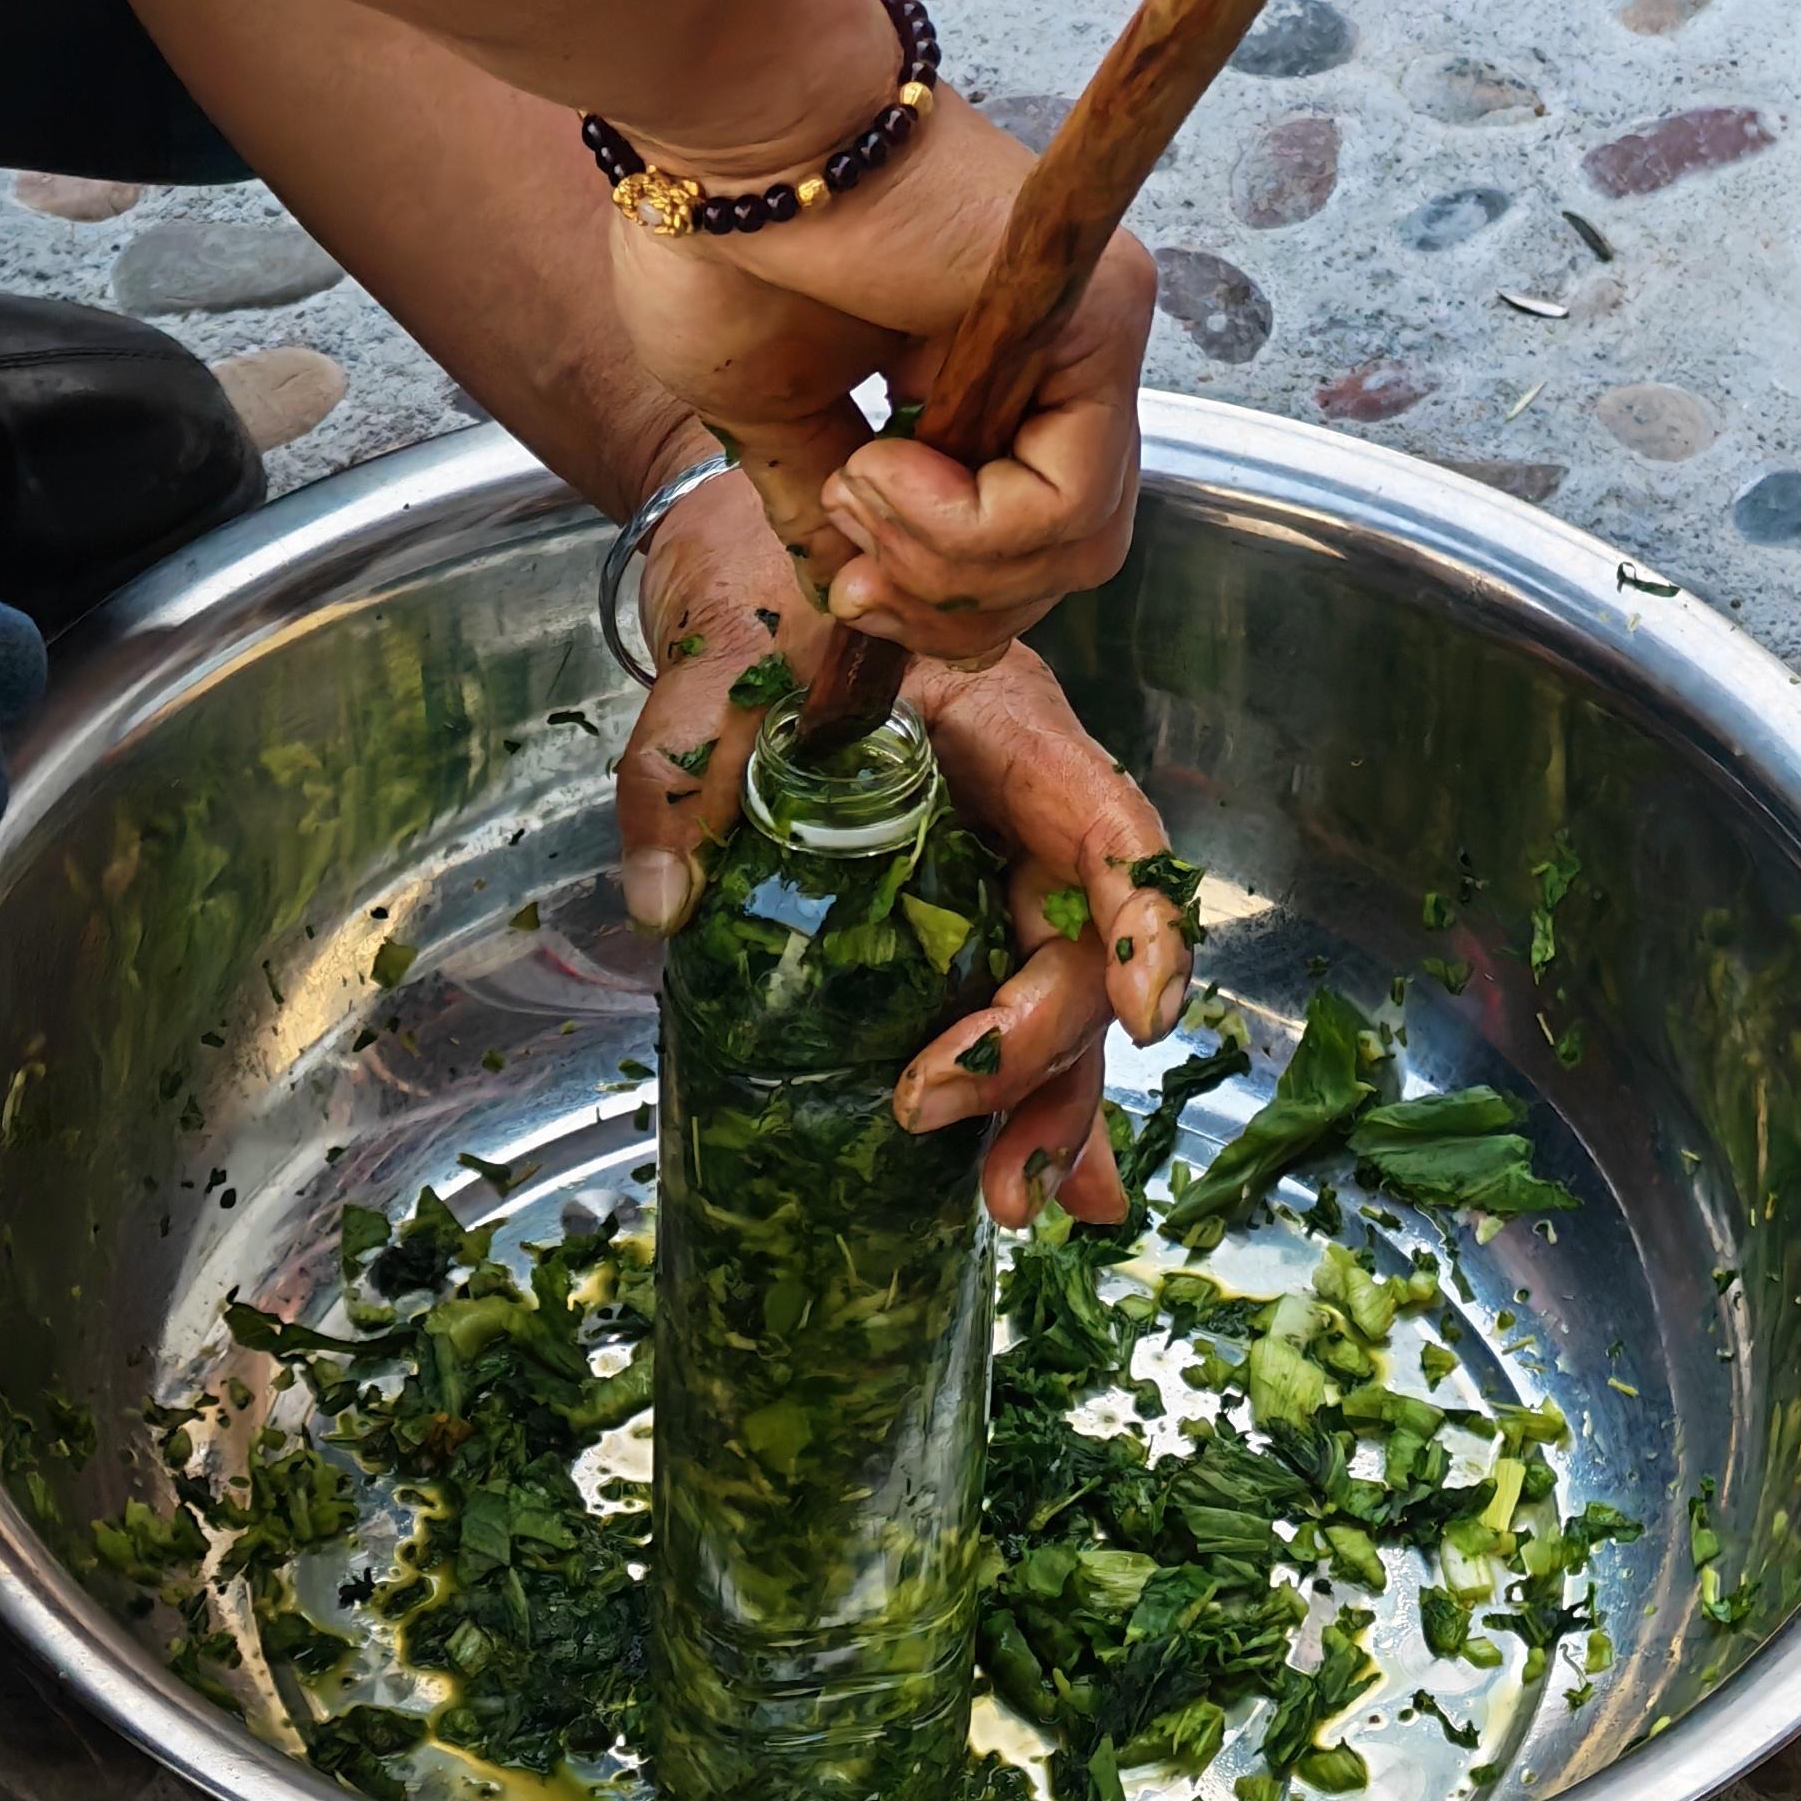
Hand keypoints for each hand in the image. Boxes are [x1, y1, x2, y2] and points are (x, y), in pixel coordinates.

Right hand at [605, 103, 1147, 668]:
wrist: (728, 146)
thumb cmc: (730, 250)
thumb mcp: (775, 424)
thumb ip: (828, 514)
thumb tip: (849, 594)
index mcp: (984, 382)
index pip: (1023, 551)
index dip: (941, 607)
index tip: (850, 591)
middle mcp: (1051, 361)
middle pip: (1062, 566)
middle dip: (945, 606)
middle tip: (855, 572)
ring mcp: (1086, 335)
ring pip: (1076, 547)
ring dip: (942, 562)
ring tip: (856, 484)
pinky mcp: (1098, 315)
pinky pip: (1067, 501)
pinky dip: (965, 526)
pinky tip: (886, 463)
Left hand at [616, 471, 1187, 1225]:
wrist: (749, 593)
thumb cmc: (764, 606)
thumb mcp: (720, 664)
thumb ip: (686, 765)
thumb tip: (660, 902)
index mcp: (1008, 736)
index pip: (1105, 831)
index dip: (1137, 923)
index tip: (1139, 1011)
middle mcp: (1024, 822)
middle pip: (1078, 956)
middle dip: (1040, 1061)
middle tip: (943, 1129)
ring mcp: (997, 885)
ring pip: (1056, 1016)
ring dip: (1042, 1117)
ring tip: (1001, 1206)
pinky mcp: (955, 936)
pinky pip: (1007, 1032)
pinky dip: (1022, 1114)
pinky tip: (1026, 1195)